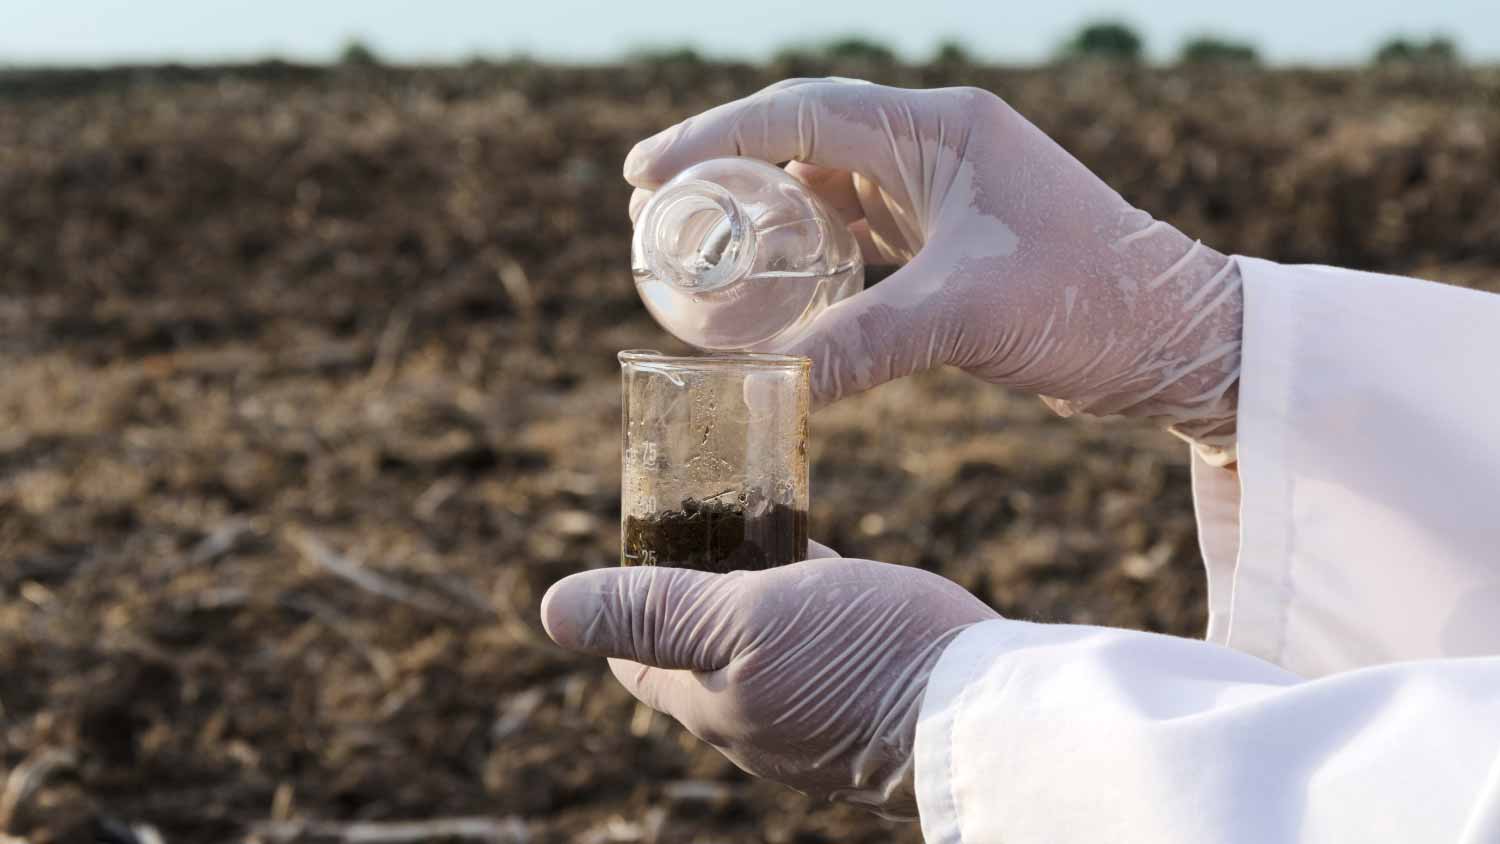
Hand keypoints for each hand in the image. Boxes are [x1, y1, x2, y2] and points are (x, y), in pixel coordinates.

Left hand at [540, 544, 999, 818]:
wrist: (978, 709)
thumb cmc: (858, 660)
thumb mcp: (744, 619)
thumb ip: (655, 612)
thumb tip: (550, 608)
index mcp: (709, 703)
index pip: (632, 656)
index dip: (624, 597)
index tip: (645, 533)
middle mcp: (751, 718)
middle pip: (692, 647)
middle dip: (690, 585)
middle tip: (707, 512)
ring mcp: (808, 711)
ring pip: (756, 642)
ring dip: (751, 588)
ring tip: (762, 522)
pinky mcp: (859, 699)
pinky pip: (812, 645)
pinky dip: (804, 600)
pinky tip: (823, 561)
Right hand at [626, 79, 1241, 451]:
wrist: (1182, 338)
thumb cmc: (1091, 304)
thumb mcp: (969, 317)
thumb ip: (864, 345)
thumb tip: (771, 391)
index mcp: (940, 129)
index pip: (799, 113)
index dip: (712, 139)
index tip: (645, 177)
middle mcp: (940, 143)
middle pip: (804, 135)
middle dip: (725, 168)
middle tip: (655, 209)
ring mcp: (949, 186)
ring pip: (830, 180)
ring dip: (767, 207)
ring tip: (704, 245)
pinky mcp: (958, 232)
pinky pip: (864, 224)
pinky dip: (813, 246)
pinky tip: (780, 279)